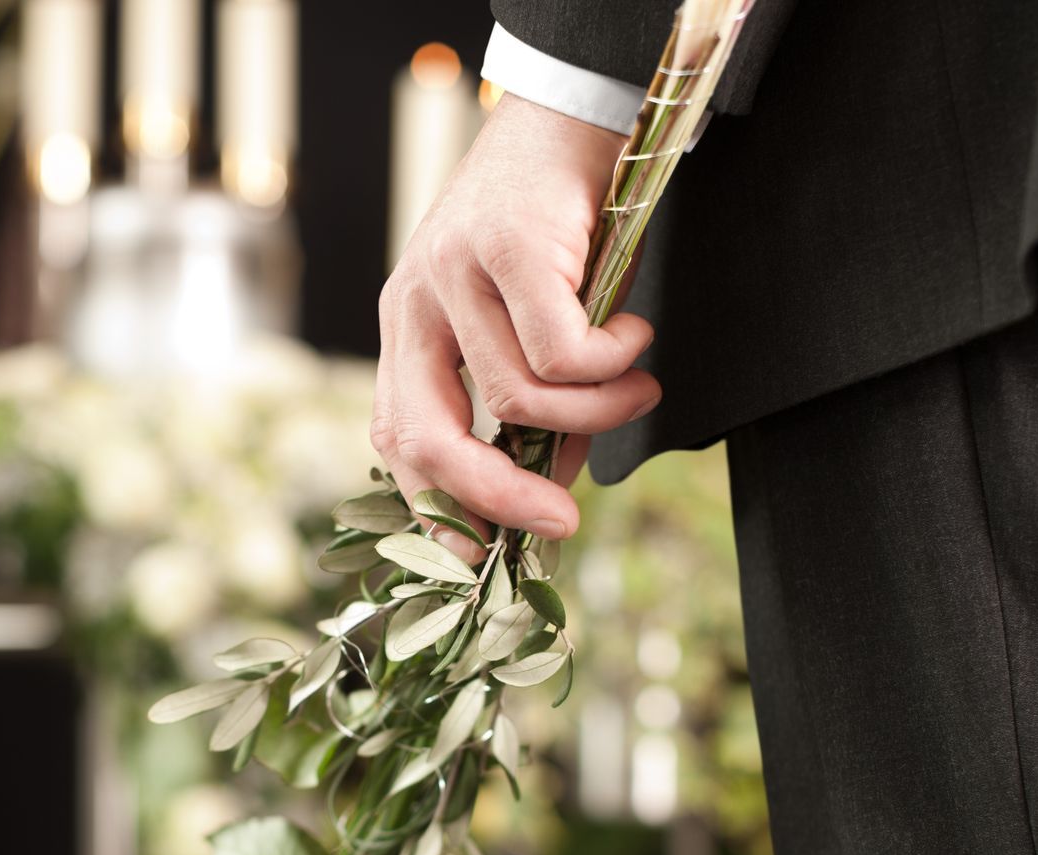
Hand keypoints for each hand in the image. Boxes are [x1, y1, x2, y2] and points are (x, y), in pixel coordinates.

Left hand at [372, 94, 661, 550]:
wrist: (571, 112)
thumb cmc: (555, 224)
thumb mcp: (526, 320)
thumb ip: (528, 398)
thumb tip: (553, 481)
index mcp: (407, 328)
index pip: (398, 438)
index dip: (436, 509)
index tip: (484, 559)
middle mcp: (412, 303)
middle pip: (429, 436)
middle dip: (497, 498)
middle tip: (561, 522)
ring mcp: (449, 273)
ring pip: (517, 398)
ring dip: (596, 412)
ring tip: (639, 387)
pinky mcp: (502, 247)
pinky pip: (560, 351)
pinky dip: (611, 363)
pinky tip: (634, 332)